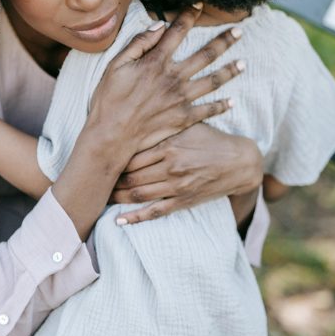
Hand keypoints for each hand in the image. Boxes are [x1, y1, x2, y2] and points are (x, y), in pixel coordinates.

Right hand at [89, 6, 244, 159]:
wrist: (112, 134)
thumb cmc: (109, 99)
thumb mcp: (116, 65)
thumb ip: (139, 43)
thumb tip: (159, 25)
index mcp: (157, 62)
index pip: (177, 32)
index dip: (189, 16)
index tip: (200, 4)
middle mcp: (174, 77)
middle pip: (206, 55)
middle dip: (224, 41)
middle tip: (239, 31)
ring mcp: (181, 99)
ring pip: (213, 81)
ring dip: (230, 71)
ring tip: (243, 64)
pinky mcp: (184, 118)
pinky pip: (208, 110)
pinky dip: (222, 106)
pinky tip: (232, 101)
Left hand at [110, 124, 262, 223]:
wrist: (239, 161)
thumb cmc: (210, 138)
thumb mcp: (188, 125)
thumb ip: (163, 123)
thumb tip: (135, 115)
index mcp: (169, 145)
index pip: (131, 155)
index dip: (113, 159)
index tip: (100, 158)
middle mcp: (171, 167)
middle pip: (130, 176)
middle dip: (110, 179)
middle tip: (95, 179)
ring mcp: (177, 186)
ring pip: (138, 195)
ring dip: (117, 197)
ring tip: (102, 196)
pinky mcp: (183, 201)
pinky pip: (155, 212)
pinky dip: (135, 218)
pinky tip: (119, 220)